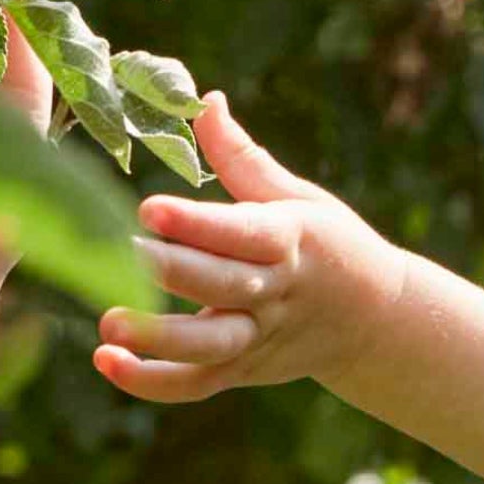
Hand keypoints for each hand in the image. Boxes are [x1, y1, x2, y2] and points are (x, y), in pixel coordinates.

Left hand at [92, 98, 409, 401]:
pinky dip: (152, 383)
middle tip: (116, 250)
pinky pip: (196, 384)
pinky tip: (106, 361)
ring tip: (108, 323)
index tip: (150, 208)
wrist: (376, 321)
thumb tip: (205, 99)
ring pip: (209, 345)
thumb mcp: (298, 198)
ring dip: (159, 338)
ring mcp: (259, 337)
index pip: (241, 232)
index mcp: (290, 240)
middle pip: (221, 285)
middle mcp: (275, 292)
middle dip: (171, 271)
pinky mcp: (243, 370)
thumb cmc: (328, 245)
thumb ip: (242, 157)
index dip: (197, 223)